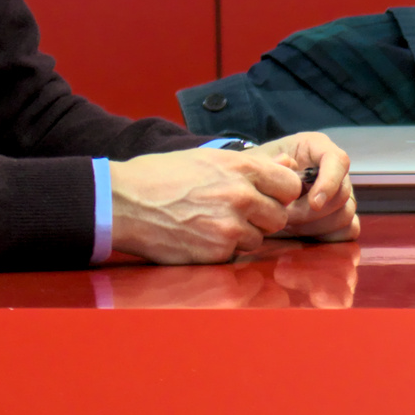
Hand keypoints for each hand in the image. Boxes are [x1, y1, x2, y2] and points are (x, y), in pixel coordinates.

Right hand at [110, 146, 300, 263]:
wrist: (123, 202)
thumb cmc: (163, 176)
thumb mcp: (210, 158)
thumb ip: (254, 165)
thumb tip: (291, 163)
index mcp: (243, 168)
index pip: (291, 186)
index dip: (280, 193)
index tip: (266, 196)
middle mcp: (242, 196)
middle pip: (279, 217)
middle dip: (263, 218)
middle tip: (235, 213)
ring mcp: (230, 227)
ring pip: (258, 239)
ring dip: (242, 236)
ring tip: (211, 223)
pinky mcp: (216, 253)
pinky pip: (235, 255)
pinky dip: (222, 251)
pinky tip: (199, 237)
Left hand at [247, 132, 358, 242]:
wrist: (255, 187)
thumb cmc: (256, 170)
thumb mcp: (256, 161)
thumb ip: (270, 163)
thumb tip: (289, 164)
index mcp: (316, 147)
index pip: (338, 161)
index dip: (330, 183)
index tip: (314, 203)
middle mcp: (334, 169)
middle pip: (342, 194)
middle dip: (312, 213)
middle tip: (284, 218)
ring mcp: (340, 193)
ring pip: (346, 214)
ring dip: (316, 227)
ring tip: (289, 226)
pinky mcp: (341, 215)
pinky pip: (350, 230)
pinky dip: (329, 237)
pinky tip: (305, 235)